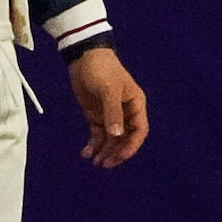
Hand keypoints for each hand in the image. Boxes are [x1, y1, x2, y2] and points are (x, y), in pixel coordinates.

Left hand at [67, 45, 147, 166]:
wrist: (83, 56)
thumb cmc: (101, 69)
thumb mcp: (108, 89)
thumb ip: (112, 112)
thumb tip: (116, 135)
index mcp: (135, 105)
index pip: (139, 130)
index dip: (131, 146)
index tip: (120, 157)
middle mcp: (126, 113)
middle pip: (125, 139)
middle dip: (116, 152)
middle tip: (104, 164)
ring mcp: (111, 116)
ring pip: (111, 140)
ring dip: (104, 151)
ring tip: (95, 163)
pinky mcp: (96, 116)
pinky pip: (98, 135)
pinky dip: (93, 145)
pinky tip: (86, 153)